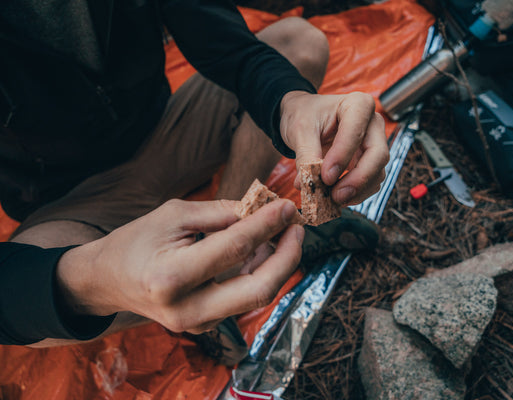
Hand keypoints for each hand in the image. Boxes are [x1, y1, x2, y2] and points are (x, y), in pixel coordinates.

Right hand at [55, 199, 303, 333]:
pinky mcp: (206, 325)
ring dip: (278, 264)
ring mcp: (197, 323)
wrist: (108, 280)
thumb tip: (263, 207)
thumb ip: (221, 213)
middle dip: (287, 257)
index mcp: (172, 276)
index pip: (234, 248)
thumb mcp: (174, 214)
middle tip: (297, 229)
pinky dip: (260, 273)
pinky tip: (265, 250)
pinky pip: (244, 299)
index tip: (287, 206)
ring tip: (284, 234)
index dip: (266, 225)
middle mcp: (187, 309)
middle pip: (258, 289)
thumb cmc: (137, 240)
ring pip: (256, 297)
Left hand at [279, 91, 388, 205]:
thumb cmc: (304, 116)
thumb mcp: (300, 130)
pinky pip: (371, 183)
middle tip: (336, 196)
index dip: (343, 156)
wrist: (305, 118)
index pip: (357, 132)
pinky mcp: (370, 163)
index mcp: (358, 104)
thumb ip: (306, 155)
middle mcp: (373, 124)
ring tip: (332, 200)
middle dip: (358, 180)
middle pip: (378, 155)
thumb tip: (309, 184)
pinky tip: (336, 198)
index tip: (325, 176)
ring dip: (357, 191)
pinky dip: (356, 194)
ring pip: (377, 173)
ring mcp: (375, 144)